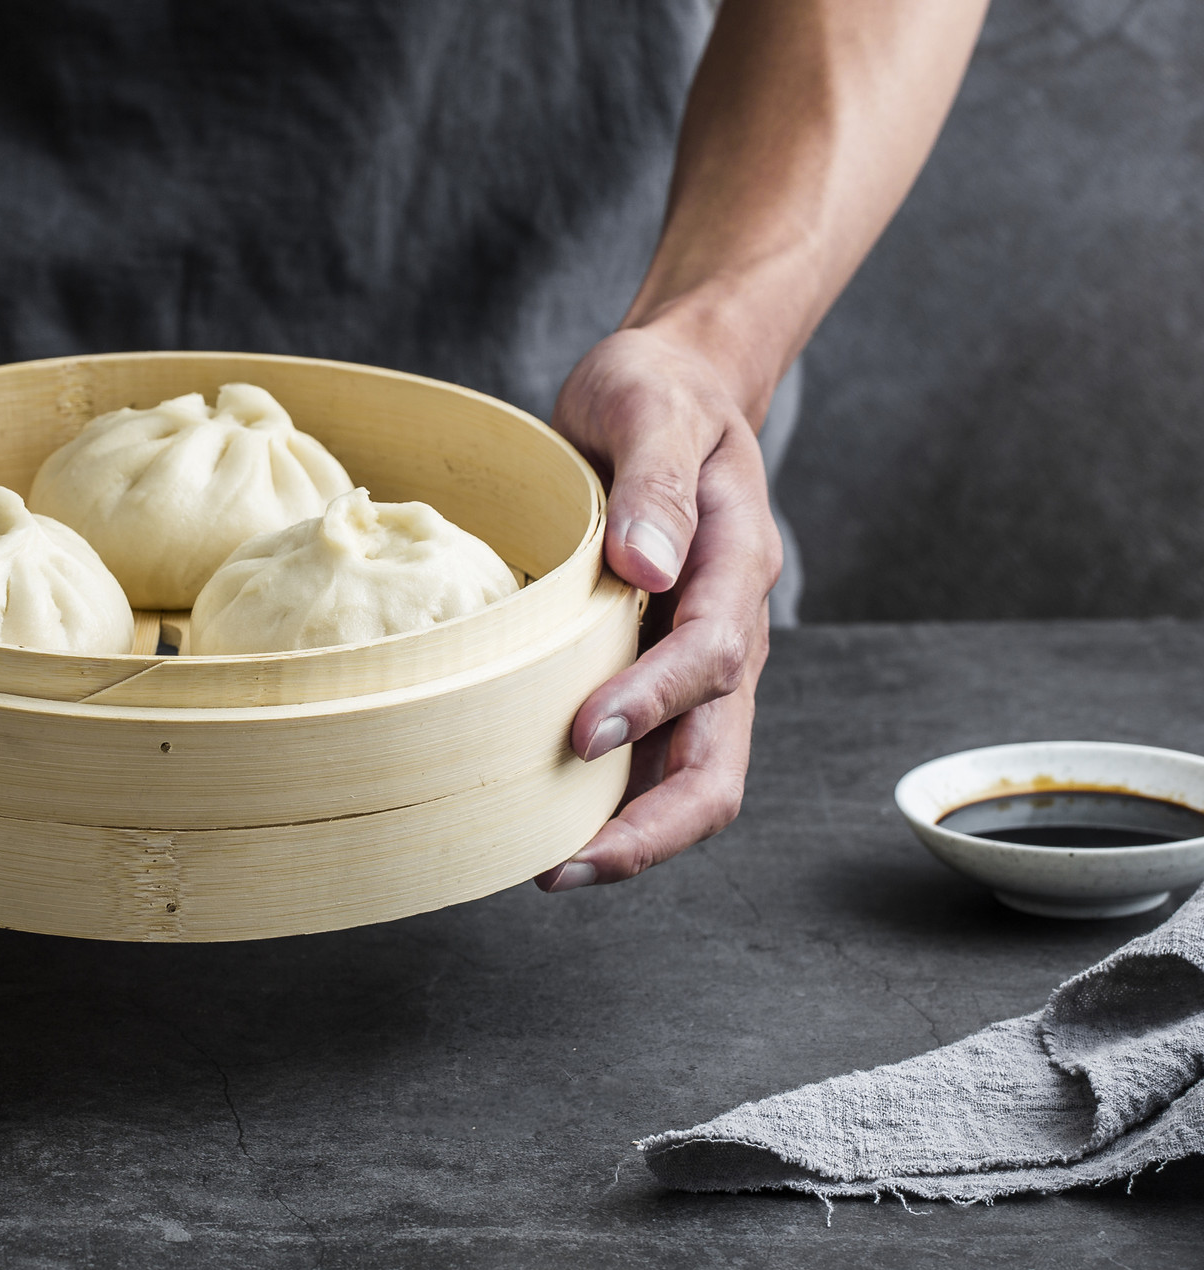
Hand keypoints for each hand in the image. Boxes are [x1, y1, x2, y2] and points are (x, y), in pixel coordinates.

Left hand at [534, 326, 781, 889]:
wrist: (669, 393)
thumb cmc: (656, 395)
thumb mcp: (649, 406)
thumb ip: (655, 481)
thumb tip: (646, 566)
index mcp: (734, 565)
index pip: (710, 657)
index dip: (652, 703)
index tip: (583, 736)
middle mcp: (726, 629)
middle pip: (719, 760)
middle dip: (652, 828)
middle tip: (566, 868)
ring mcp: (694, 662)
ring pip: (689, 777)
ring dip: (628, 834)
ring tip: (546, 870)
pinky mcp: (654, 671)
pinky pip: (648, 757)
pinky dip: (606, 801)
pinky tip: (541, 823)